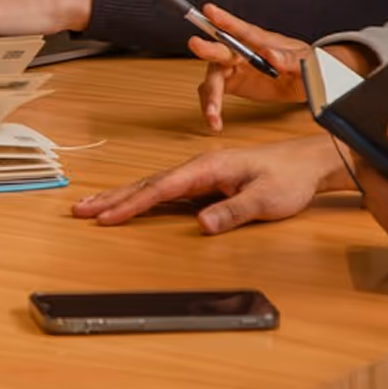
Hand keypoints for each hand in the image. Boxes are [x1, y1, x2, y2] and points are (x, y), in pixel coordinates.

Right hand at [72, 136, 353, 232]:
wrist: (306, 163)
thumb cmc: (288, 178)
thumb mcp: (266, 199)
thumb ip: (233, 211)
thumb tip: (201, 225)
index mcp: (208, 167)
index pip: (162, 188)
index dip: (132, 204)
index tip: (107, 217)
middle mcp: (199, 168)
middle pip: (148, 184)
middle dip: (113, 198)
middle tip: (81, 210)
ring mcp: (200, 175)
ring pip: (153, 186)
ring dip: (122, 197)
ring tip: (93, 207)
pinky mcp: (205, 183)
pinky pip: (166, 191)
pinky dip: (142, 198)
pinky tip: (129, 205)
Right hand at [191, 4, 312, 124]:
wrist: (305, 82)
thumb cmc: (306, 65)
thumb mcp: (305, 62)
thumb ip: (288, 58)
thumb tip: (270, 54)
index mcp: (260, 40)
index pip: (241, 30)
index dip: (225, 20)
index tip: (209, 10)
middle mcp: (241, 51)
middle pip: (221, 50)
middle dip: (208, 48)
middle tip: (195, 44)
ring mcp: (233, 67)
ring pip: (213, 77)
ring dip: (210, 95)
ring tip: (213, 114)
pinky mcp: (231, 84)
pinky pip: (213, 93)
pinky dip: (211, 107)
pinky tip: (214, 122)